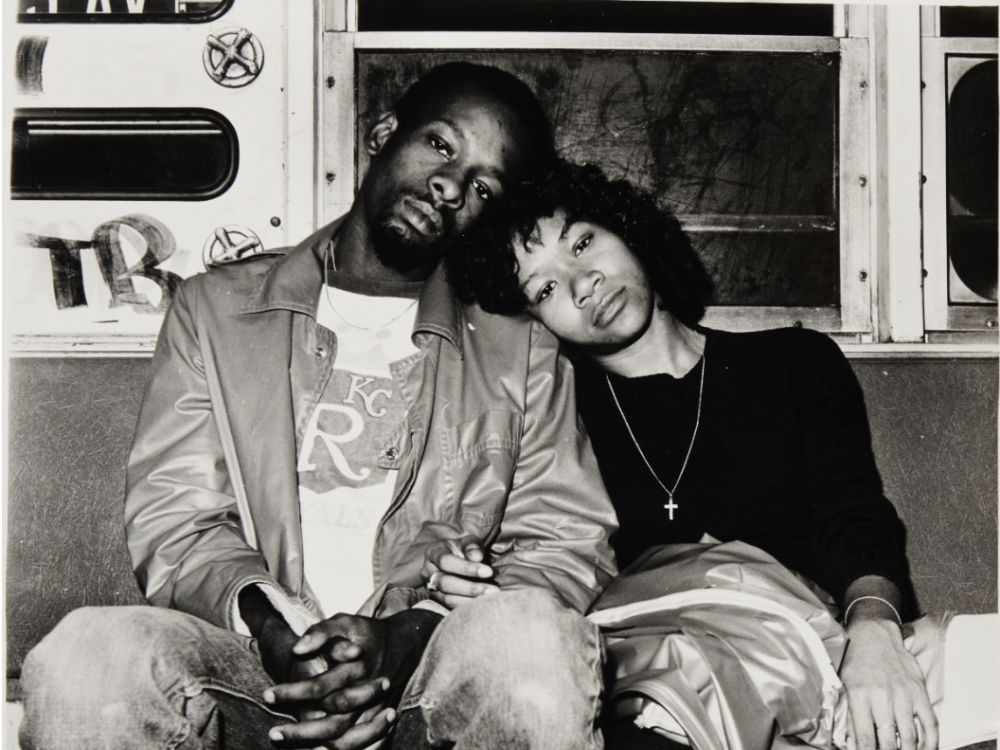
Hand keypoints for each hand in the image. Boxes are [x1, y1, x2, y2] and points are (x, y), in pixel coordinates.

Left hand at [265, 609, 440, 747]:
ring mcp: (374, 711)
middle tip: (272, 734)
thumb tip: (297, 649)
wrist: (403, 643)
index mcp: (355, 669)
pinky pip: (360, 745)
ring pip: (345, 739)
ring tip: (286, 742)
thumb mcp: (345, 622)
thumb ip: (321, 632)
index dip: (293, 693)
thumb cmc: (367, 633)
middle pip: (332, 722)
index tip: (267, 695)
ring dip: (315, 745)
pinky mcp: (378, 721)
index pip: (319, 687)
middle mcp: (366, 694)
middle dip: (300, 731)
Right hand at [421, 536, 498, 608]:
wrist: (452, 559)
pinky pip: (450, 607)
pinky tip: (482, 605)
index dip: (466, 567)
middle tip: (493, 590)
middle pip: (444, 582)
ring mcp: (431, 588)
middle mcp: (428, 571)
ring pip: (446, 598)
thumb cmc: (463, 549)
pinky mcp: (437, 601)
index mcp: (433, 552)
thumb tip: (477, 557)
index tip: (488, 572)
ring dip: (470, 601)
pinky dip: (467, 608)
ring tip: (490, 599)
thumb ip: (472, 547)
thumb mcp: (468, 542)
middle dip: (470, 588)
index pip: (446, 561)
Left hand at [840, 619, 937, 749]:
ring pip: (910, 737)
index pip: (865, 737)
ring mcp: (904, 695)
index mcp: (859, 696)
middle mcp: (882, 697)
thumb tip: (853, 743)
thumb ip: (851, 715)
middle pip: (889, 741)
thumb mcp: (845, 685)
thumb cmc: (856, 661)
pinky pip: (930, 724)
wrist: (874, 634)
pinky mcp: (920, 692)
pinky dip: (930, 743)